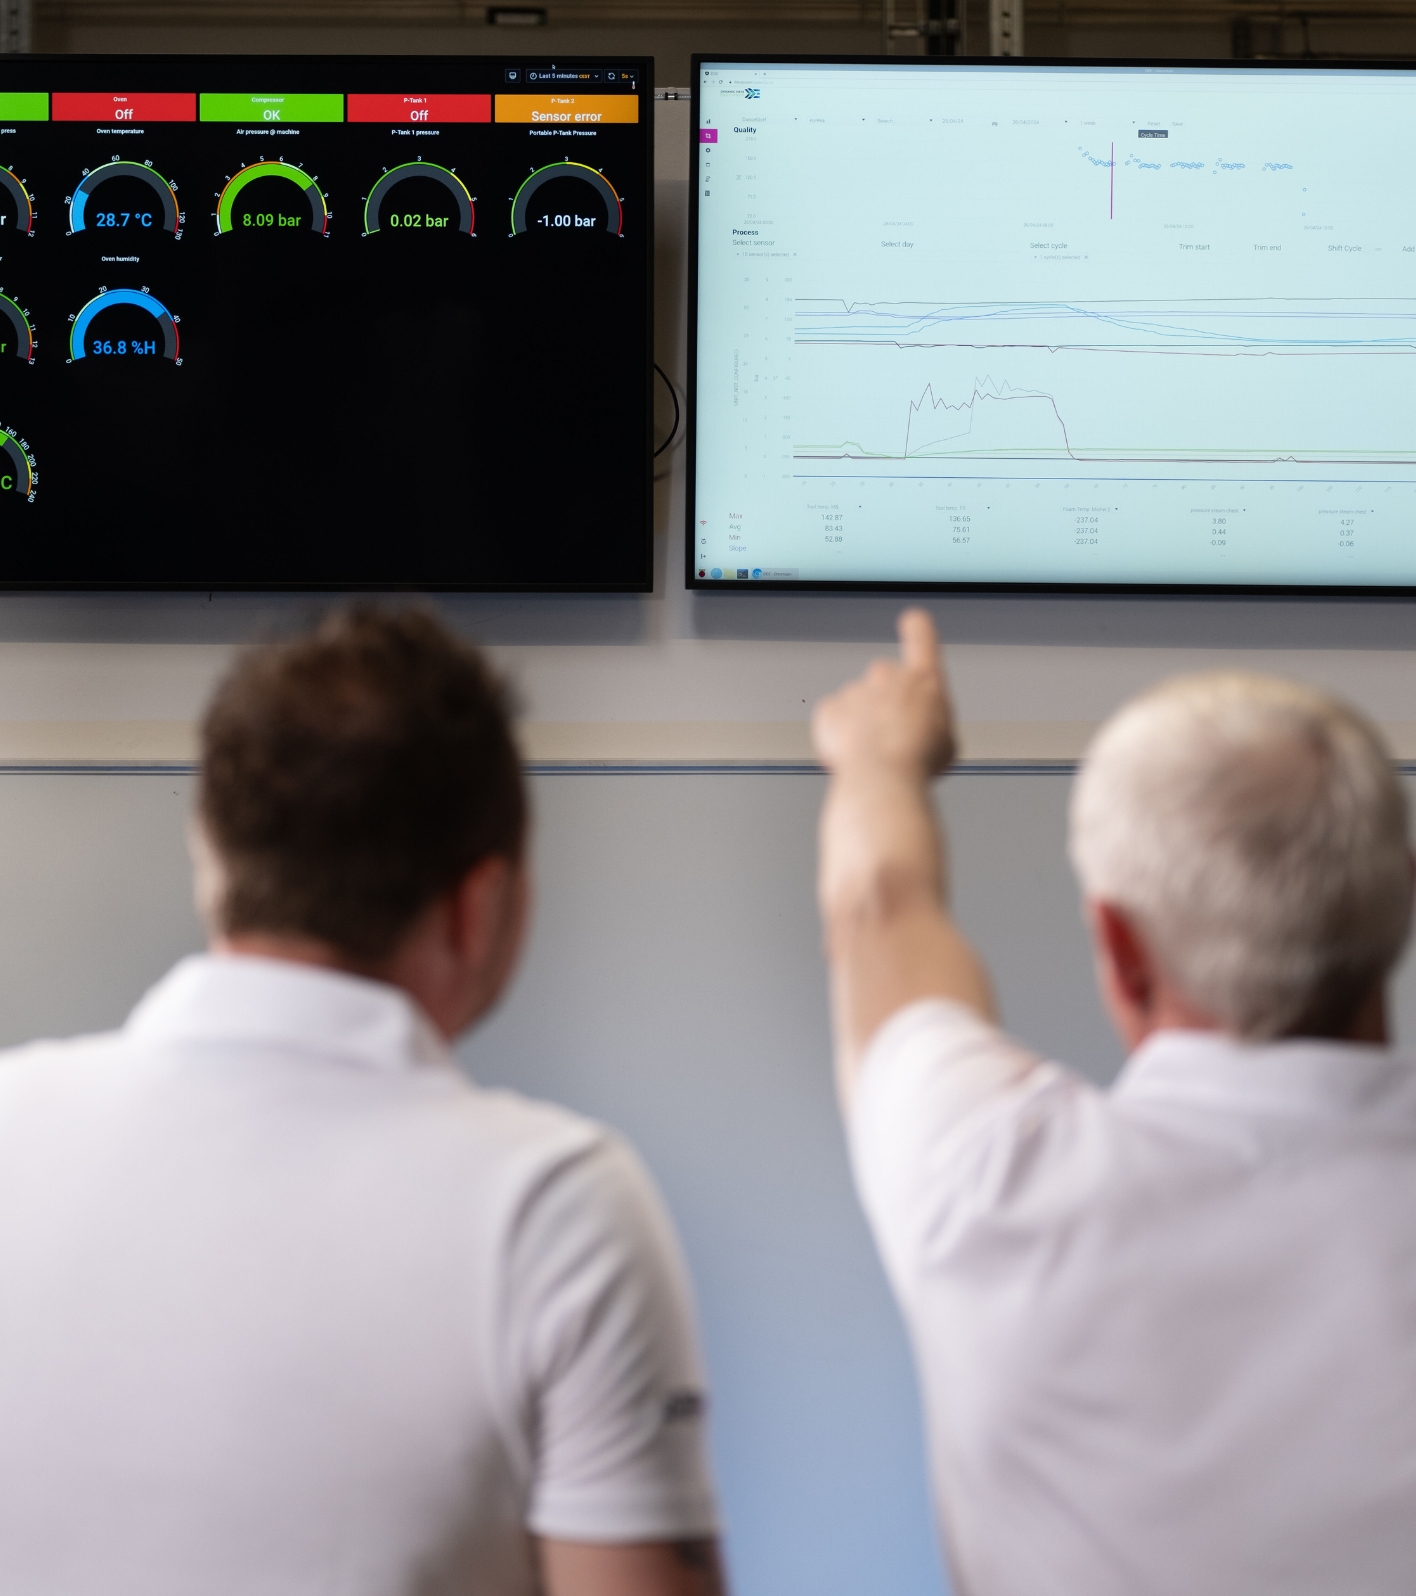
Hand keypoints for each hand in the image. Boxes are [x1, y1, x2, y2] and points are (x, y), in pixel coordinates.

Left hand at [812, 609, 955, 780]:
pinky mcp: (830, 708)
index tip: (913, 621)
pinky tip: (854, 757)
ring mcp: (855, 689)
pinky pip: (834, 721)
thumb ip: (932, 723)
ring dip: (863, 727)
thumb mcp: (946, 741)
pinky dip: (840, 738)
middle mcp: (886, 675)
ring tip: (875, 757)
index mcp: (923, 679)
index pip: (921, 636)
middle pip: (885, 685)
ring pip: (858, 708)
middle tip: (892, 740)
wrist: (883, 777)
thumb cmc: (917, 760)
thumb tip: (922, 732)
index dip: (917, 628)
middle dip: (885, 707)